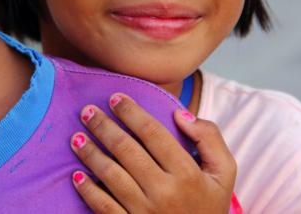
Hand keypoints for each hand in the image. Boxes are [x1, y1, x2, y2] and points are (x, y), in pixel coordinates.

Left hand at [70, 93, 235, 212]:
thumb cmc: (209, 206)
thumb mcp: (224, 174)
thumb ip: (210, 139)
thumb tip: (180, 114)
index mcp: (188, 174)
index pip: (153, 133)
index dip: (131, 112)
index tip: (115, 98)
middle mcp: (165, 192)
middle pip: (126, 150)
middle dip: (103, 126)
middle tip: (87, 111)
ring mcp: (145, 213)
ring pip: (111, 175)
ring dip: (90, 154)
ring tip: (76, 137)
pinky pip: (104, 207)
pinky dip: (88, 191)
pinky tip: (76, 175)